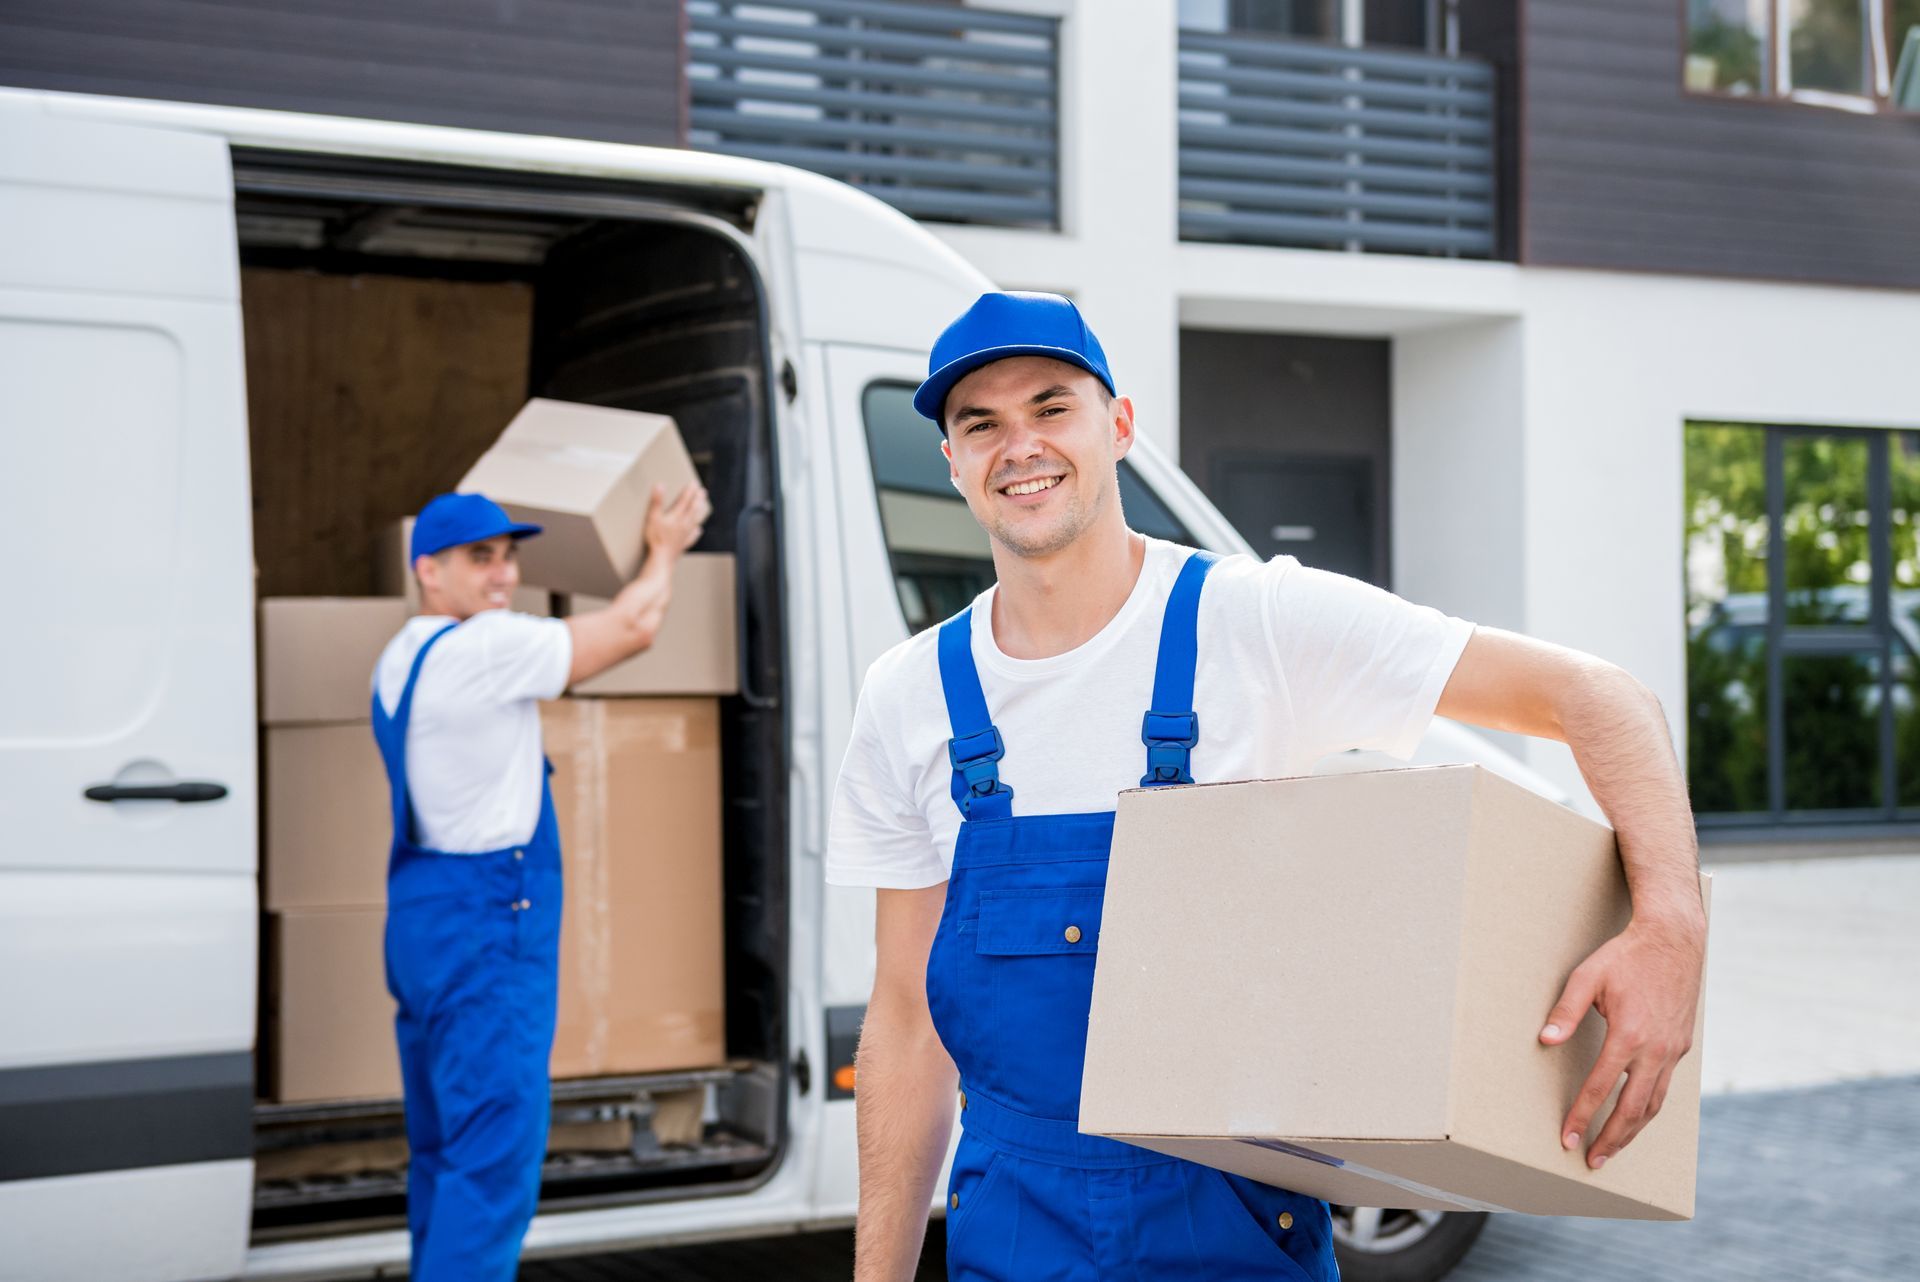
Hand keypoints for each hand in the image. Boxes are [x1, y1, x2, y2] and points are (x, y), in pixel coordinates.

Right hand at [643, 481, 711, 560]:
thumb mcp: (653, 518)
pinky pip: (692, 536)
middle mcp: (684, 525)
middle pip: (693, 509)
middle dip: (698, 499)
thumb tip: (660, 485)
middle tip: (703, 491)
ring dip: (699, 512)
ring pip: (695, 521)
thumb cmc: (656, 539)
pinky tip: (698, 530)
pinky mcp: (683, 544)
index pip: (685, 500)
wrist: (662, 559)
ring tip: (703, 506)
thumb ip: (656, 502)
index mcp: (676, 517)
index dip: (689, 491)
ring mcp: (685, 535)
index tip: (694, 483)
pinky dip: (696, 532)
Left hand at [1540, 914, 1705, 1168]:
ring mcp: (1673, 1051)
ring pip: (1653, 1105)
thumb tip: (1544, 1041)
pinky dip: (1649, 1109)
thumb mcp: (1587, 977)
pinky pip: (1665, 1088)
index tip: (1566, 1137)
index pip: (1600, 1088)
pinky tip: (1635, 1117)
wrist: (1674, 941)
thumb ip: (1565, 1012)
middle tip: (1590, 1160)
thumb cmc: (1625, 957)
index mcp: (1628, 1035)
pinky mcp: (1682, 1047)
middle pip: (1632, 1110)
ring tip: (1611, 1149)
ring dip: (1632, 1131)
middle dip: (1610, 1139)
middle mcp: (1655, 1050)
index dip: (1582, 1115)